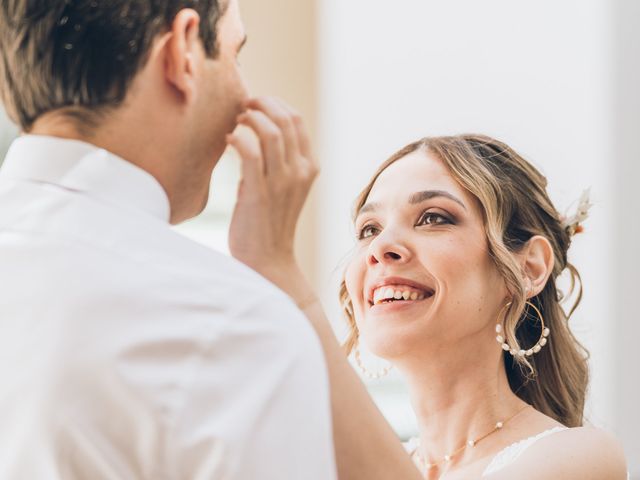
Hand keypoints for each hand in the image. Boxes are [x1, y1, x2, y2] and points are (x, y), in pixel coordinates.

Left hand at [226, 97, 317, 293]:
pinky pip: (251, 153)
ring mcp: (282, 183)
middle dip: (262, 103)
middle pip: (286, 119)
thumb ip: (274, 163)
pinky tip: (228, 139)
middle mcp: (300, 172)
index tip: (255, 103)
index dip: (275, 104)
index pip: (297, 121)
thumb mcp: (282, 189)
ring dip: (250, 117)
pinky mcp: (260, 193)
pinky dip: (238, 139)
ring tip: (236, 118)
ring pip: (271, 131)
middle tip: (243, 104)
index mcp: (309, 168)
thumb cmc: (269, 224)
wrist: (267, 261)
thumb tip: (250, 139)